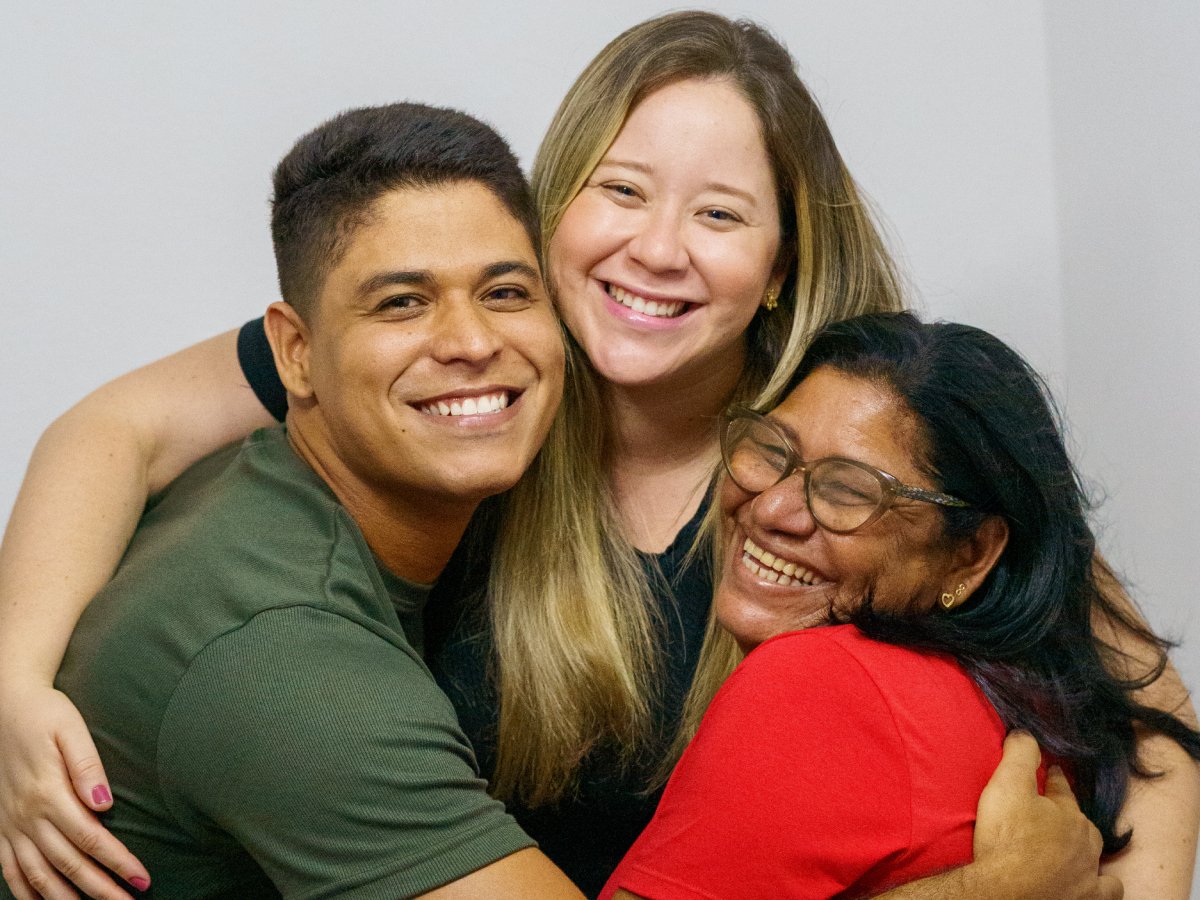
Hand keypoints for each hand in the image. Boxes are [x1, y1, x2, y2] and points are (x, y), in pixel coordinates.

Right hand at [0, 683, 148, 897]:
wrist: (6, 705)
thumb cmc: (46, 714)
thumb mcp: (70, 729)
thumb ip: (87, 766)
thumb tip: (104, 803)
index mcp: (48, 793)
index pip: (90, 838)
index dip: (117, 862)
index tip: (141, 879)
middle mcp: (26, 816)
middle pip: (68, 863)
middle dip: (100, 889)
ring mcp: (9, 824)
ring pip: (37, 874)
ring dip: (65, 899)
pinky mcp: (0, 826)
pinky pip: (9, 869)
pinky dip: (26, 892)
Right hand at [972, 732, 1121, 899]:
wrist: (1007, 891)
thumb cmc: (1006, 838)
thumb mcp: (1006, 786)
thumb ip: (1019, 755)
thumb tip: (1025, 731)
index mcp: (1067, 811)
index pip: (1061, 787)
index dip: (1053, 778)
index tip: (1049, 772)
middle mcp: (1084, 838)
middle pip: (1080, 819)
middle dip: (1069, 812)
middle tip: (1050, 812)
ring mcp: (1089, 871)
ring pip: (1095, 852)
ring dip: (1085, 846)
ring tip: (1072, 845)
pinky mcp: (1088, 897)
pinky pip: (1108, 888)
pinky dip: (1103, 883)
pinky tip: (1093, 881)